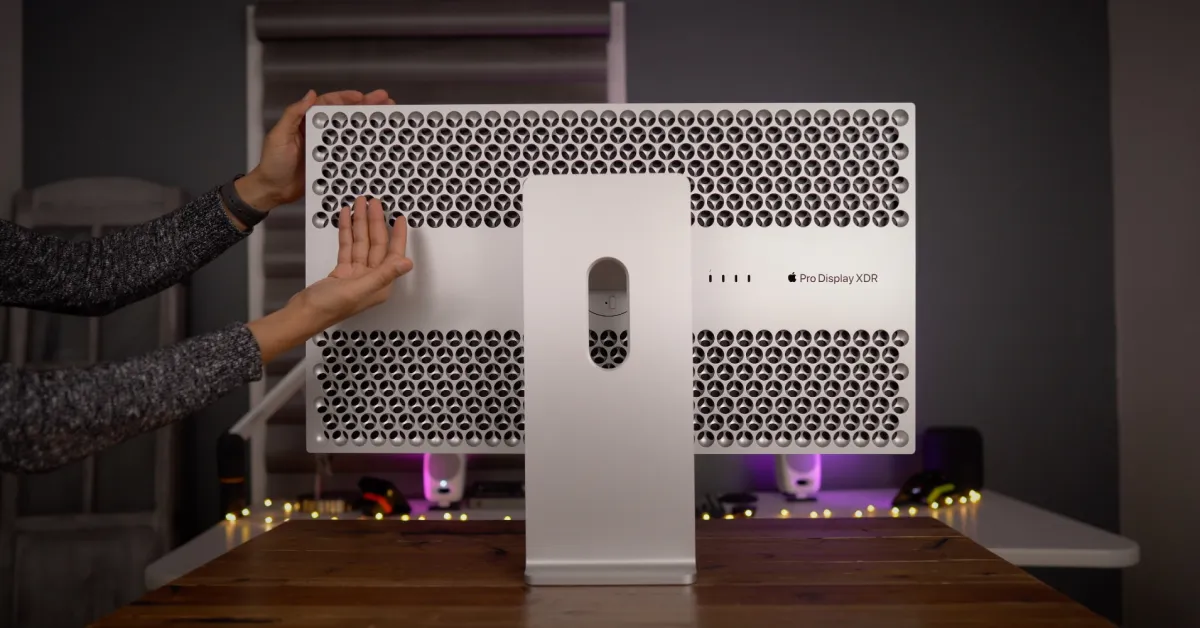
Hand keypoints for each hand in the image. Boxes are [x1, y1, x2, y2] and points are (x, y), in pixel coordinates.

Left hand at [235, 89, 394, 210]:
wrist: (273, 191)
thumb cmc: (272, 163)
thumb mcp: (279, 135)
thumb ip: (293, 114)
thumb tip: (310, 94)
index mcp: (306, 122)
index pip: (329, 104)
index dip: (346, 98)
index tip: (362, 96)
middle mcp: (319, 133)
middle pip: (345, 117)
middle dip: (364, 108)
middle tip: (385, 101)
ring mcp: (326, 149)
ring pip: (350, 134)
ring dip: (367, 126)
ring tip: (386, 120)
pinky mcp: (331, 164)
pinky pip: (349, 153)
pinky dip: (362, 149)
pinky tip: (376, 146)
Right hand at [291, 196, 412, 325]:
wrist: (302, 315)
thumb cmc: (328, 308)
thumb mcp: (359, 289)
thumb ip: (384, 275)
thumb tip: (407, 264)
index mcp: (380, 284)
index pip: (393, 254)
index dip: (398, 234)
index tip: (400, 217)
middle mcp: (371, 278)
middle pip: (376, 244)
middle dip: (375, 222)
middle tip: (373, 203)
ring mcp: (356, 274)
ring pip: (361, 242)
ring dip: (360, 223)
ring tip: (359, 204)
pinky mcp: (342, 270)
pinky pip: (348, 247)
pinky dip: (347, 231)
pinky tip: (346, 217)